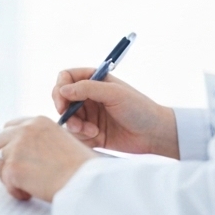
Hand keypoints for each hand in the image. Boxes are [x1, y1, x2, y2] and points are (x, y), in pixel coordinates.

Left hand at [0, 116, 94, 201]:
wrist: (86, 181)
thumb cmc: (82, 166)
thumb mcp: (63, 139)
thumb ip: (43, 140)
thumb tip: (29, 151)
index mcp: (38, 121)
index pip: (10, 127)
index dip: (11, 143)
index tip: (16, 155)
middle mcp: (24, 130)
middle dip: (4, 157)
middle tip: (15, 171)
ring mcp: (16, 148)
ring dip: (7, 175)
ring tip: (24, 184)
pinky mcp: (13, 167)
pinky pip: (4, 181)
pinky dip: (15, 190)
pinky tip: (28, 193)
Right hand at [53, 68, 178, 157]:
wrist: (154, 134)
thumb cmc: (139, 108)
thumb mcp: (114, 93)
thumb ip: (87, 89)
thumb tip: (62, 90)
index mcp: (94, 80)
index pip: (66, 78)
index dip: (60, 89)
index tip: (62, 103)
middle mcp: (89, 96)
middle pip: (62, 99)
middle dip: (66, 111)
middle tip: (75, 122)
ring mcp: (90, 114)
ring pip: (67, 118)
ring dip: (75, 125)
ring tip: (91, 131)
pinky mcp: (91, 132)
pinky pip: (76, 134)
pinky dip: (82, 135)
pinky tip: (96, 136)